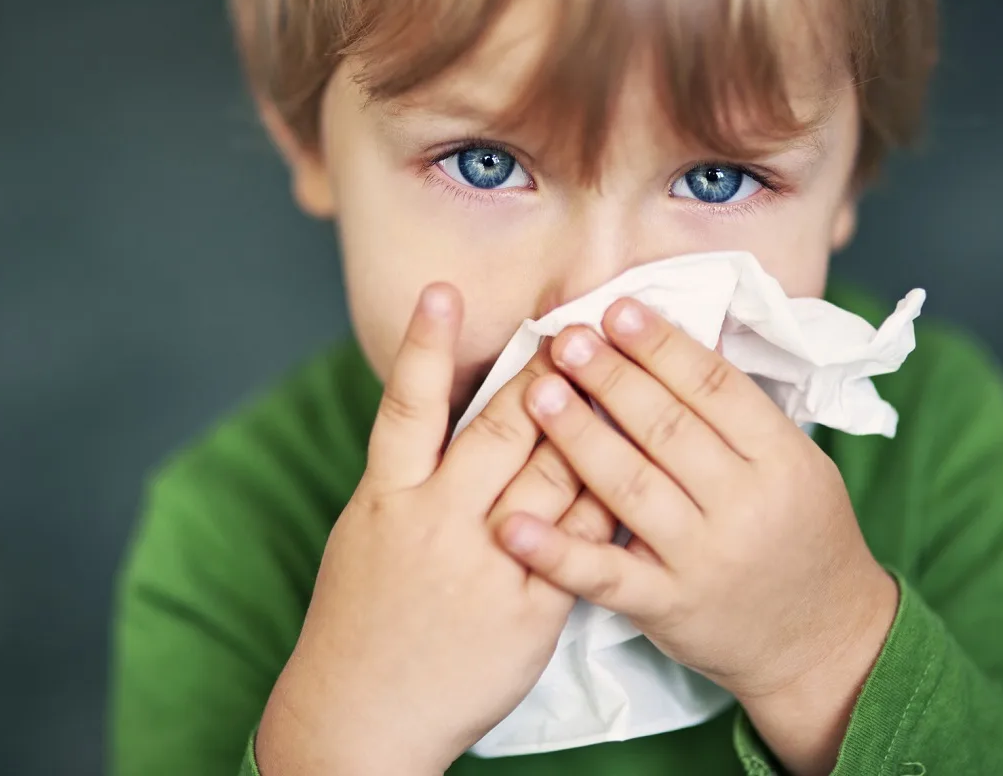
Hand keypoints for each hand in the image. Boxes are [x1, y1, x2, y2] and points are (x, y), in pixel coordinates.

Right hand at [257, 284, 611, 775]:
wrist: (365, 711)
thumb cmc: (362, 615)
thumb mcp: (367, 532)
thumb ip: (408, 474)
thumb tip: (443, 414)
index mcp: (388, 498)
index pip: (407, 406)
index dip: (425, 345)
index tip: (445, 290)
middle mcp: (437, 522)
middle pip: (499, 430)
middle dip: (544, 374)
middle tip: (577, 323)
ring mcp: (487, 565)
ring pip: (553, 476)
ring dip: (590, 423)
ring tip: (618, 373)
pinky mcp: (530, 609)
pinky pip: (583, 544)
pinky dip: (609, 501)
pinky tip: (640, 464)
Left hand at [495, 298, 897, 774]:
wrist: (825, 643)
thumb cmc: (804, 538)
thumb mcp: (798, 465)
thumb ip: (742, 415)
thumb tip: (677, 342)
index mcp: (783, 460)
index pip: (716, 388)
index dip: (662, 345)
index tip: (617, 310)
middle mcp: (745, 506)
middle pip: (668, 428)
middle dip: (611, 378)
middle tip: (567, 338)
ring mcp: (702, 559)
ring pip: (631, 487)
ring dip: (578, 436)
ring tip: (538, 392)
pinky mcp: (665, 607)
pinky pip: (604, 575)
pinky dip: (554, 550)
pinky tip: (511, 522)